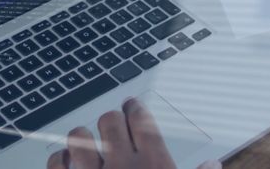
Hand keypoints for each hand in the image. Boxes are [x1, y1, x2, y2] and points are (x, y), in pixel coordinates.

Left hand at [46, 98, 219, 168]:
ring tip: (89, 142)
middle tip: (114, 123)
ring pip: (79, 137)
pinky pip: (56, 163)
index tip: (133, 106)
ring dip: (84, 138)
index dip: (136, 108)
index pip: (141, 120)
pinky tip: (66, 162)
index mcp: (155, 167)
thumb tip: (213, 165)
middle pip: (110, 121)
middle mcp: (122, 166)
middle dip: (113, 120)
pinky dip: (60, 160)